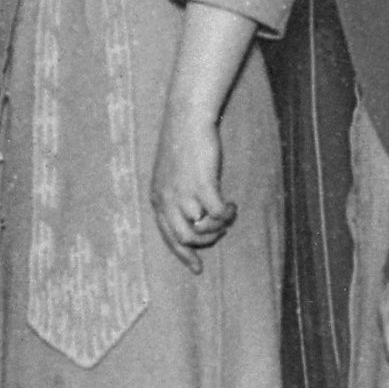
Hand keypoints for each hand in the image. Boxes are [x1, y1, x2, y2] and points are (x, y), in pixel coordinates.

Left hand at [150, 112, 235, 270]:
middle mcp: (167, 200)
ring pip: (202, 229)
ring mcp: (184, 194)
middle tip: (219, 234)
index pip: (167, 237)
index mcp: (158, 198)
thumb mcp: (170, 174)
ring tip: (225, 214)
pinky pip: (217, 214)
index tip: (197, 267)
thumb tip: (194, 217)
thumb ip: (176, 195)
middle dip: (205, 242)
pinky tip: (231, 205)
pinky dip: (226, 214)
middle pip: (184, 238)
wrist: (187, 120)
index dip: (183, 255)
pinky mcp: (202, 186)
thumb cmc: (182, 144)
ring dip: (217, 227)